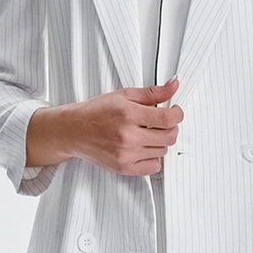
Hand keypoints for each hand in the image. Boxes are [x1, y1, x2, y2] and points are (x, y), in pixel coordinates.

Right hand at [26, 76, 182, 175]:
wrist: (74, 131)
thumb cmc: (97, 111)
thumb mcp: (125, 95)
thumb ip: (153, 92)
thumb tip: (174, 84)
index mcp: (129, 114)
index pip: (168, 119)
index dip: (178, 114)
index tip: (175, 111)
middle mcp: (128, 136)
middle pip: (169, 136)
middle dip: (171, 127)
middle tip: (163, 122)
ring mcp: (126, 154)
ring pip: (163, 151)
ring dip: (161, 141)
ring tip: (149, 133)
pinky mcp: (124, 168)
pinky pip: (153, 167)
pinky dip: (154, 158)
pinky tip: (145, 148)